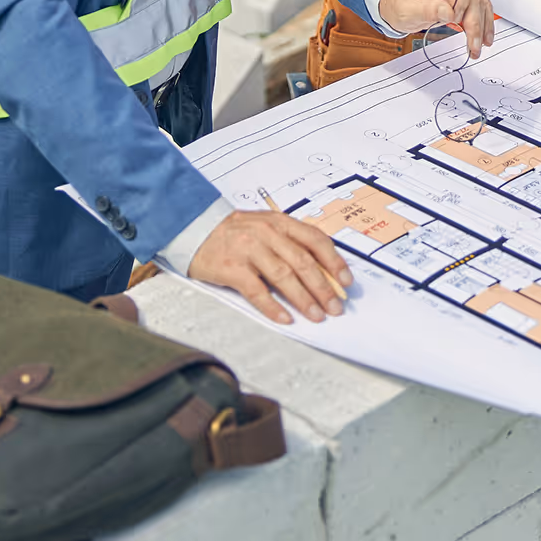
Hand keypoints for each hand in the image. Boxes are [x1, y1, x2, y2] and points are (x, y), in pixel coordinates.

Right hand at [188, 210, 351, 324]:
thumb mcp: (265, 226)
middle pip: (303, 262)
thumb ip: (290, 242)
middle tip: (336, 307)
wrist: (193, 228)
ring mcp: (248, 250)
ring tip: (317, 316)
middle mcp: (267, 233)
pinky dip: (273, 306)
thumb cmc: (235, 231)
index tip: (346, 282)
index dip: (334, 262)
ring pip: (284, 277)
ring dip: (304, 299)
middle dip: (323, 288)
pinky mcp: (231, 268)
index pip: (315, 240)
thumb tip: (322, 271)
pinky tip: (285, 318)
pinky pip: (257, 291)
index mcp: (279, 222)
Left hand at [377, 0, 494, 59]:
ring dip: (482, 24)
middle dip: (474, 20)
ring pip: (479, 0)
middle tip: (473, 43)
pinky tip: (483, 36)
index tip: (454, 18)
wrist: (393, 4)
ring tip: (480, 45)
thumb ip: (425, 9)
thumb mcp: (404, 9)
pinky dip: (483, 22)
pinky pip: (478, 6)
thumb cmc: (396, 3)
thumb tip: (448, 12)